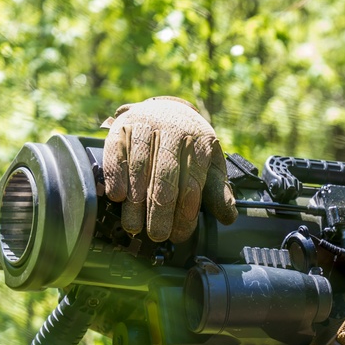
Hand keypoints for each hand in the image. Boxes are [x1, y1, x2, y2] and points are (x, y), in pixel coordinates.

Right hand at [101, 96, 237, 241]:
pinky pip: (116, 152)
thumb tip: (228, 217)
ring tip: (135, 226)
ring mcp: (147, 126)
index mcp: (200, 142)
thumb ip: (217, 190)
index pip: (192, 183)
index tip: (179, 234)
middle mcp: (174, 130)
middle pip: (165, 176)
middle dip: (161, 210)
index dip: (186, 212)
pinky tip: (117, 197)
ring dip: (136, 200)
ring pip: (140, 166)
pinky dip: (116, 175)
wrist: (168, 108)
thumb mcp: (210, 163)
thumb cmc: (191, 145)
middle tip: (157, 235)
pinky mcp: (122, 125)